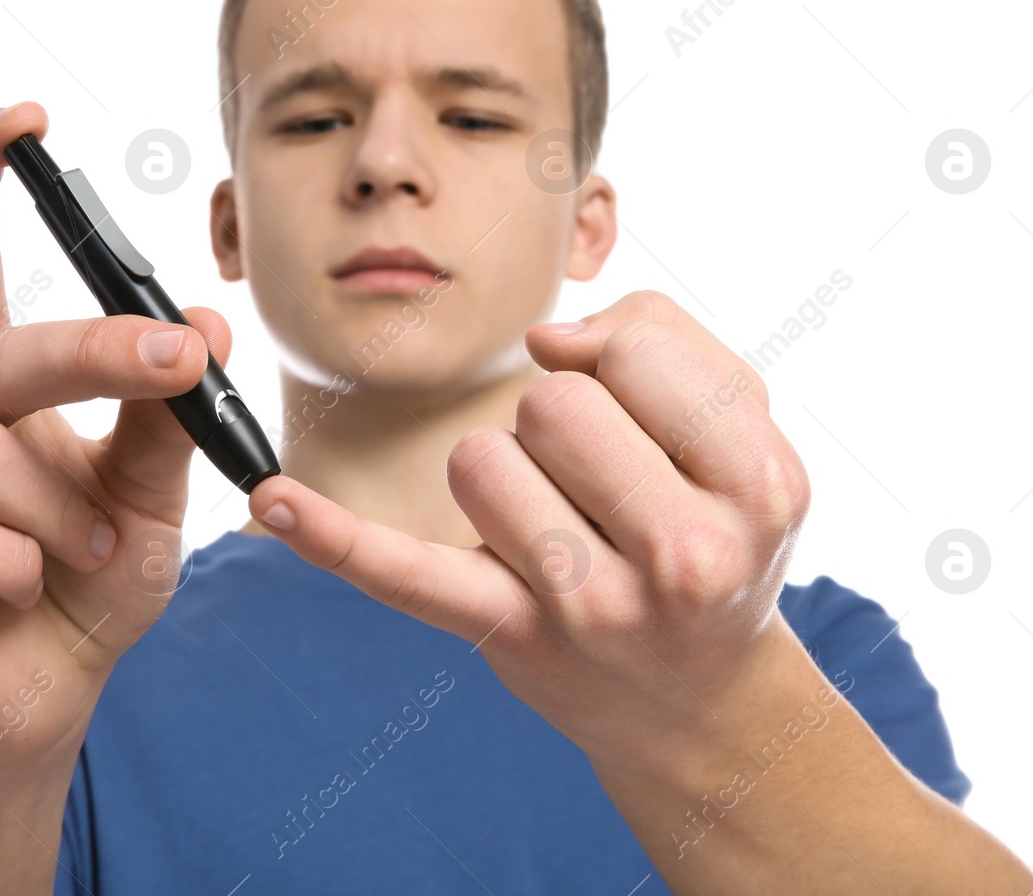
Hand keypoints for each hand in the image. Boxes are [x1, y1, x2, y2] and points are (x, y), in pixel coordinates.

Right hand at [0, 102, 229, 764]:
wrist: (46, 694)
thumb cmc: (89, 577)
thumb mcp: (148, 490)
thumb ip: (162, 410)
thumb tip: (201, 320)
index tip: (28, 118)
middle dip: (97, 358)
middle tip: (179, 363)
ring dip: (62, 511)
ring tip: (85, 550)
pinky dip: (19, 567)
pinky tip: (21, 589)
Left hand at [245, 290, 810, 766]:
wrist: (701, 697)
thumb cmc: (716, 529)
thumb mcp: (746, 428)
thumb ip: (663, 334)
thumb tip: (551, 341)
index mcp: (759, 485)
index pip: (638, 352)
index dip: (621, 361)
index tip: (635, 409)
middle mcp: (683, 556)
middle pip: (553, 403)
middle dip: (563, 420)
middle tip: (600, 483)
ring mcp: (588, 605)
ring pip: (481, 457)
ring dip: (505, 471)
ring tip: (559, 522)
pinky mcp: (506, 633)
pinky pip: (404, 574)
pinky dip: (333, 538)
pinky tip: (273, 501)